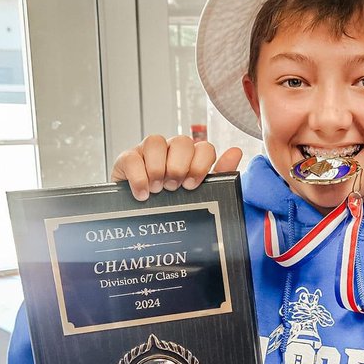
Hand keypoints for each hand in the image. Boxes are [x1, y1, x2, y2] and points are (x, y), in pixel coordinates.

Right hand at [111, 135, 243, 199]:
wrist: (139, 222)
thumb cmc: (171, 205)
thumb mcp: (197, 194)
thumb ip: (219, 175)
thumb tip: (236, 151)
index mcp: (190, 158)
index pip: (203, 147)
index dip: (200, 165)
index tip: (192, 185)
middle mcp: (170, 151)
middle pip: (181, 141)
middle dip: (179, 167)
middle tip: (174, 188)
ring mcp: (147, 152)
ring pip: (155, 141)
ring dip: (158, 168)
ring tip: (158, 190)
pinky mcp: (127, 159)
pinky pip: (132, 157)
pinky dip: (138, 177)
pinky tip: (143, 194)